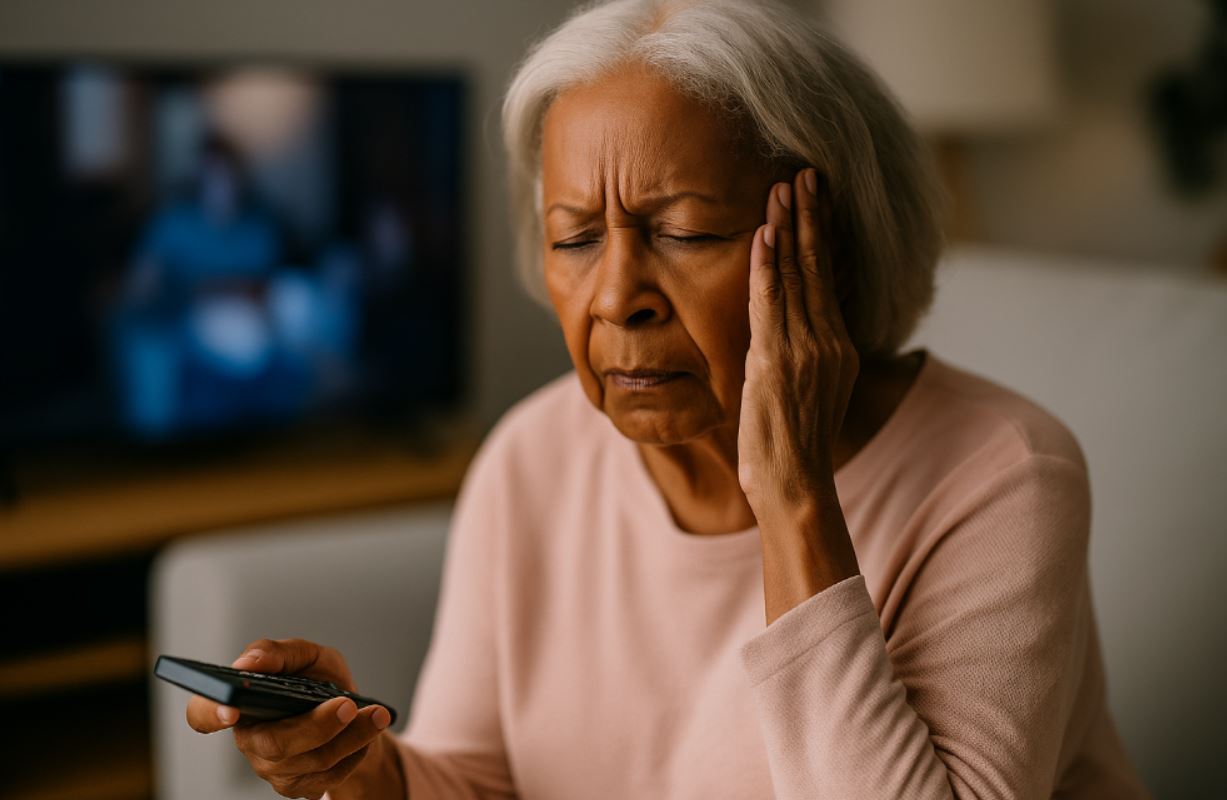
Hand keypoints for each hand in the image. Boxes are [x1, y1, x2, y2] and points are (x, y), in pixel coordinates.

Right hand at [185, 638, 392, 799]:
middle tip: (347, 705)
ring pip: (310, 761)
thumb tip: (249, 662)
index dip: (209, 713)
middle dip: (315, 725)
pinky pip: (329, 777)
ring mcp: (272, 768)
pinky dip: (356, 750)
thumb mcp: (307, 655)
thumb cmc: (319, 681)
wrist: (353, 713)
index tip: (230, 708)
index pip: (202, 714)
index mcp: (239, 702)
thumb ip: (277, 652)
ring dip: (350, 736)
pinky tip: (367, 731)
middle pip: (272, 744)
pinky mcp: (298, 787)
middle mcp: (249, 739)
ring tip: (376, 714)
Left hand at [737, 168, 858, 519]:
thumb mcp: (807, 393)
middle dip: (811, 216)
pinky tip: (762, 233)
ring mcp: (805, 350)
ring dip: (788, 228)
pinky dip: (766, 265)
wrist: (794, 482)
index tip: (816, 199)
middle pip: (819, 266)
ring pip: (797, 276)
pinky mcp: (777, 361)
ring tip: (784, 186)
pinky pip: (770, 303)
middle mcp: (828, 342)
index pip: (829, 278)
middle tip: (805, 172)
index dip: (821, 235)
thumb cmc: (792, 447)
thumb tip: (792, 332)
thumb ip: (804, 356)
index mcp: (838, 347)